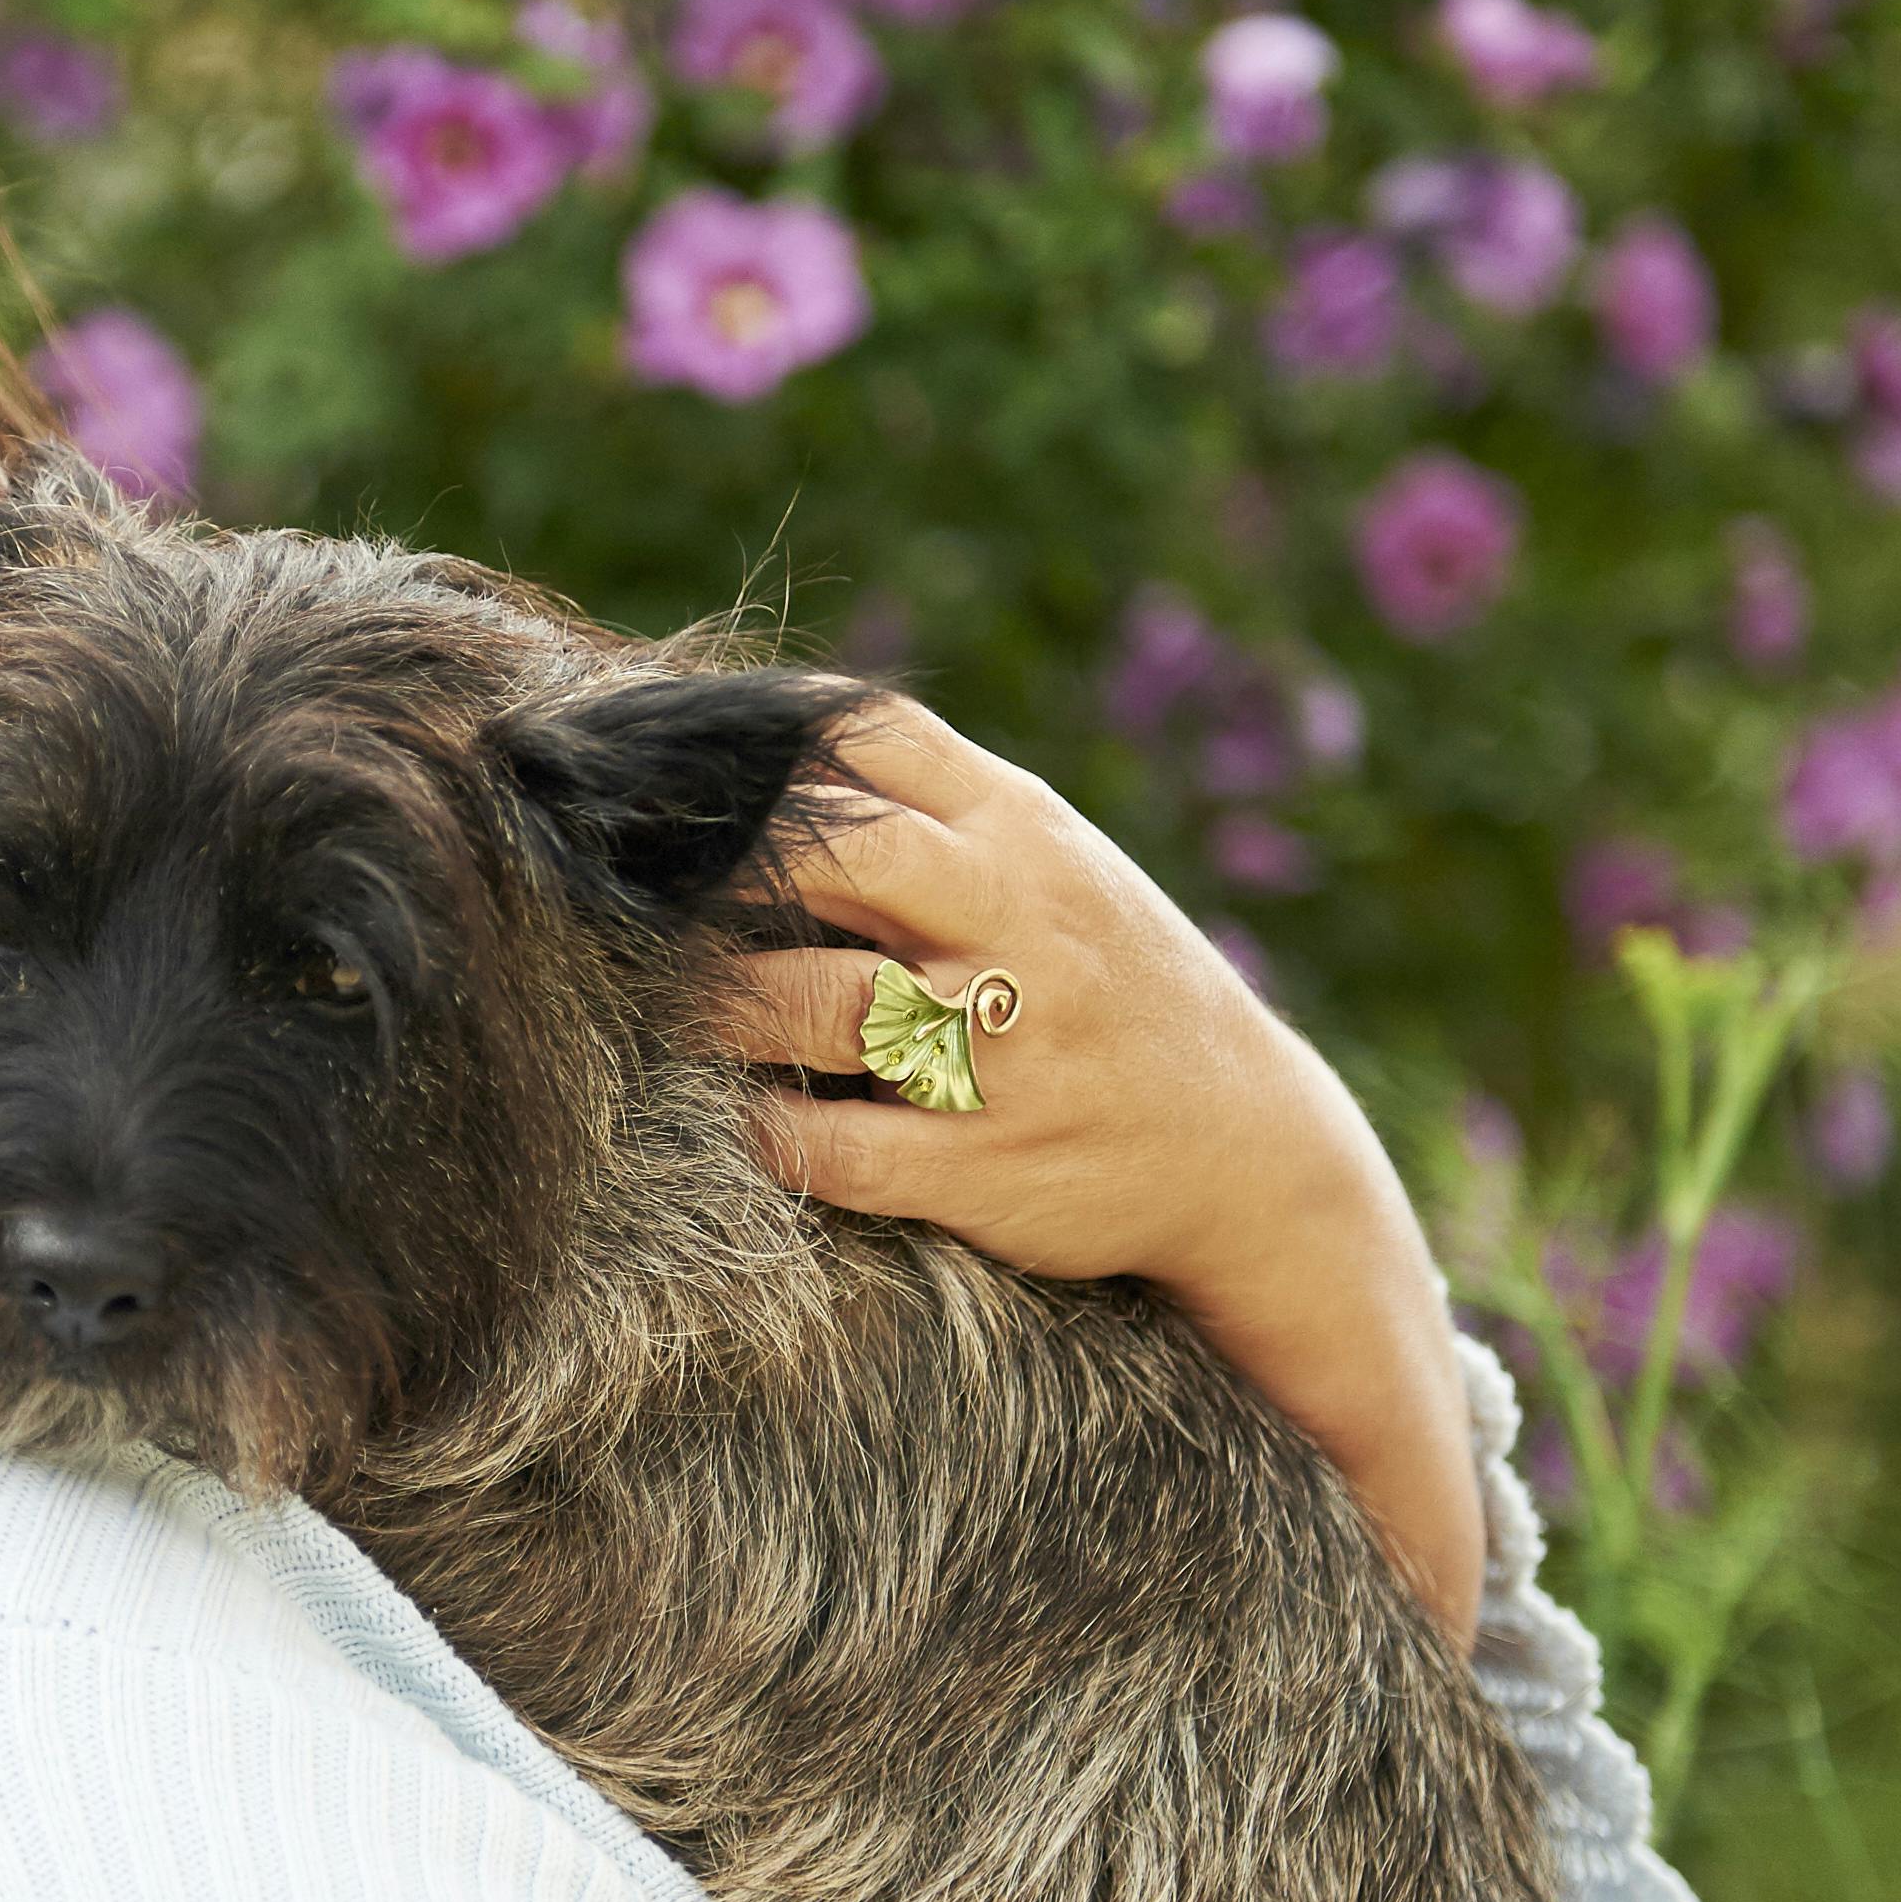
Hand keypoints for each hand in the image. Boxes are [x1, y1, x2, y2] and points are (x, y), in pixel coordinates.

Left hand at [720, 695, 1482, 1646]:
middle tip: (649, 898)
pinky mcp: (986, 1164)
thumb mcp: (1049, 868)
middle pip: (835, 852)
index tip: (670, 779)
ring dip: (722, 1006)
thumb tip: (748, 756)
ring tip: (678, 1008)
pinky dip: (770, 1134)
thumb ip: (924, 810)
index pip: (868, 736)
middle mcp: (1016, 924)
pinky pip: (834, 1148)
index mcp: (1022, 832)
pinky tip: (748, 1118)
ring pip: (815, 1004)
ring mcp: (1004, 1048)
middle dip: (724, 870)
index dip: (751, 747)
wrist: (1251, 1148)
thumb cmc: (1109, 983)